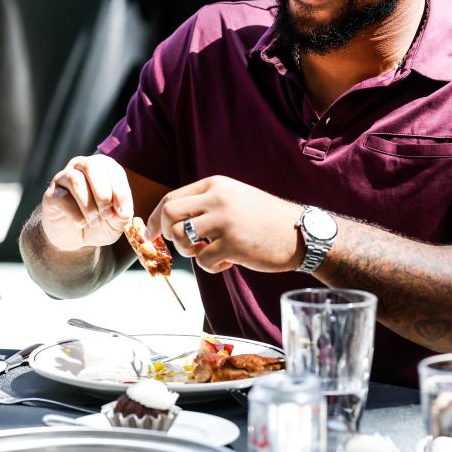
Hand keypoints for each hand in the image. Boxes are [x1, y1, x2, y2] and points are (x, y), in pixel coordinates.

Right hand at [40, 155, 133, 251]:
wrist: (75, 239)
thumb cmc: (99, 224)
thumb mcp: (115, 222)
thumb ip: (121, 215)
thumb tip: (122, 212)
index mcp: (103, 168)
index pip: (113, 170)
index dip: (121, 191)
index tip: (124, 212)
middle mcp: (82, 166)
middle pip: (92, 166)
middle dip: (103, 193)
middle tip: (107, 215)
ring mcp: (64, 178)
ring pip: (76, 180)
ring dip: (88, 204)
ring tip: (95, 222)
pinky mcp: (51, 194)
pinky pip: (62, 197)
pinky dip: (75, 214)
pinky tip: (81, 224)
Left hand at [145, 175, 302, 273]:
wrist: (300, 233)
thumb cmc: (264, 219)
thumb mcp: (234, 198)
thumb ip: (206, 204)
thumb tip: (169, 221)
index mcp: (215, 185)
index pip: (171, 198)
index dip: (155, 218)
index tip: (151, 233)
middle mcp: (217, 199)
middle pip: (169, 214)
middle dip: (166, 234)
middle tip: (180, 247)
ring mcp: (224, 221)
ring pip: (181, 238)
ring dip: (189, 252)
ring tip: (209, 252)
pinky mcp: (233, 244)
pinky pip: (202, 260)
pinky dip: (211, 266)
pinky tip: (227, 262)